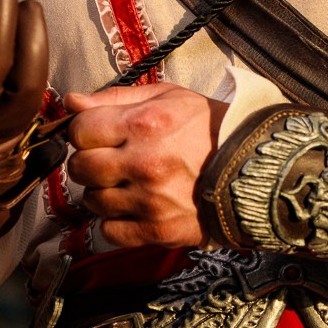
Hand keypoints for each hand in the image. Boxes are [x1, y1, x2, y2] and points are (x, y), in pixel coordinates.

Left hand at [66, 83, 227, 248]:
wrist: (254, 170)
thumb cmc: (211, 129)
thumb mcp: (169, 97)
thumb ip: (117, 97)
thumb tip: (73, 102)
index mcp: (144, 124)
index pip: (80, 131)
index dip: (84, 131)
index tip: (97, 134)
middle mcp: (143, 163)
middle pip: (80, 167)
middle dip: (89, 161)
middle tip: (109, 159)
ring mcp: (149, 200)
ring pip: (92, 201)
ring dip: (103, 192)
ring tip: (126, 182)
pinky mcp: (157, 230)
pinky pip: (109, 231)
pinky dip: (115, 221)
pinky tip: (133, 207)